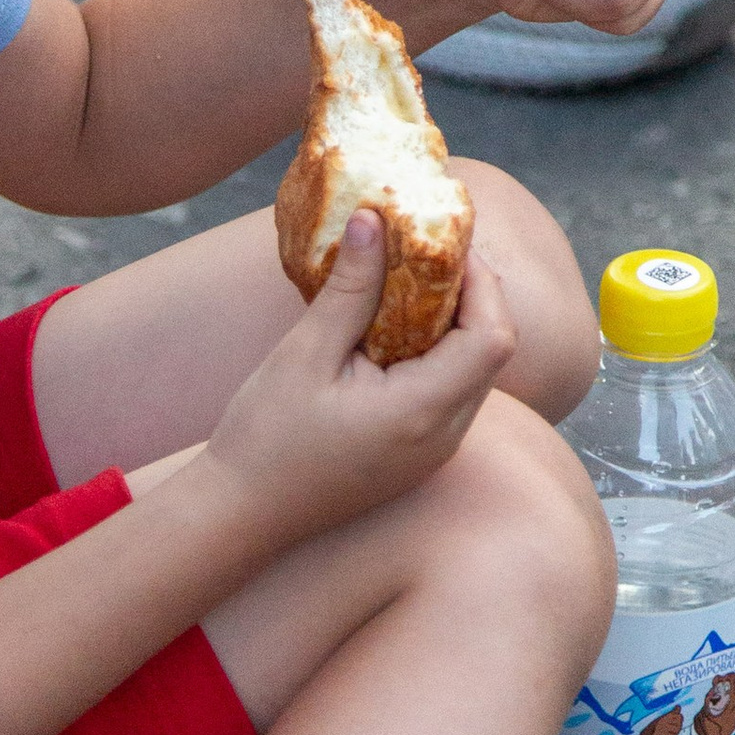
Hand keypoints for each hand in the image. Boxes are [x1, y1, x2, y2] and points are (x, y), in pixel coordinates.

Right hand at [200, 213, 517, 551]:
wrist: (242, 514)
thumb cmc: (266, 439)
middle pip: (491, 353)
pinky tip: (391, 335)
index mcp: (423, 412)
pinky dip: (436, 358)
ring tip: (405, 288)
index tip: (443, 246)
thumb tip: (374, 220)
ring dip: (453, 327)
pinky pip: (450, 397)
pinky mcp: (419, 458)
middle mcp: (444, 437)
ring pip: (474, 374)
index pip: (492, 335)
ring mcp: (435, 452)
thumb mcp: (306, 353)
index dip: (482, 283)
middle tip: (425, 256)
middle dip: (470, 297)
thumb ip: (350, 288)